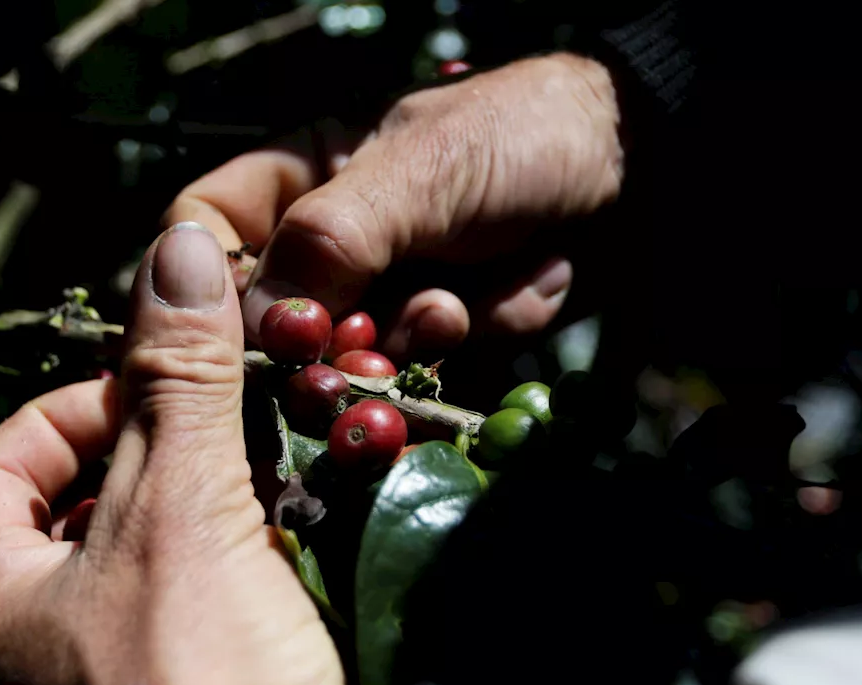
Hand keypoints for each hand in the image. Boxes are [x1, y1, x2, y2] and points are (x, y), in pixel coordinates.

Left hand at [0, 222, 358, 684]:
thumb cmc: (195, 681)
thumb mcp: (182, 508)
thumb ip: (179, 379)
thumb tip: (176, 247)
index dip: (67, 408)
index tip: (148, 392)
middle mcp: (21, 662)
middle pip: (68, 517)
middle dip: (145, 460)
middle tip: (215, 432)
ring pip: (134, 572)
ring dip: (195, 518)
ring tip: (258, 484)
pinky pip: (184, 628)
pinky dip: (224, 580)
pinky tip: (280, 564)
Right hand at [165, 52, 623, 359]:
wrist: (654, 170)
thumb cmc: (524, 138)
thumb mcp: (419, 173)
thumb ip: (330, 243)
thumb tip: (264, 327)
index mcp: (305, 179)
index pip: (207, 228)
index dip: (208, 282)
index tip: (246, 330)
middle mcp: (339, 242)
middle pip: (279, 320)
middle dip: (331, 340)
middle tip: (367, 351)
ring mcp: (393, 291)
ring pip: (357, 357)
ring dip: (418, 337)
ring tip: (465, 301)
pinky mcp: (452, 333)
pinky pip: (434, 368)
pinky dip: (485, 332)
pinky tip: (528, 285)